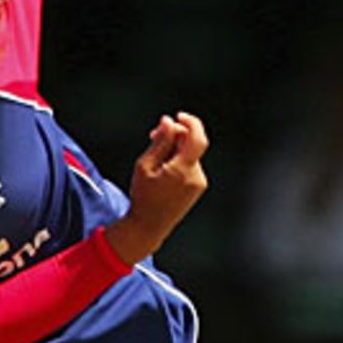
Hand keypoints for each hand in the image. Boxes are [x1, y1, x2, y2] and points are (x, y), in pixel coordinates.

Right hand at [105, 113, 209, 266]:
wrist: (149, 226)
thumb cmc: (143, 196)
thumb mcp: (145, 166)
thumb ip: (160, 142)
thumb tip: (169, 121)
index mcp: (183, 170)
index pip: (197, 138)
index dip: (190, 122)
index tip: (178, 116)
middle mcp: (196, 176)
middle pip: (192, 144)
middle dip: (175, 135)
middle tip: (153, 136)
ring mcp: (199, 183)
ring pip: (190, 154)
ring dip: (175, 149)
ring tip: (155, 157)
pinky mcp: (198, 187)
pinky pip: (191, 165)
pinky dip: (179, 160)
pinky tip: (163, 168)